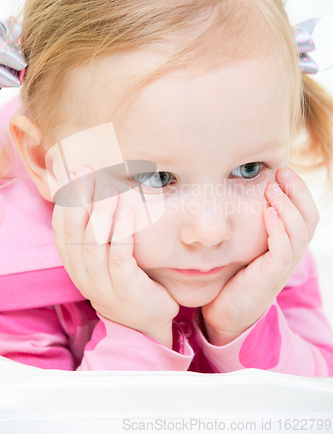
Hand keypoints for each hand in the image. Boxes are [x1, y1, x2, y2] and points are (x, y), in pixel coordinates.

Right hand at [51, 166, 178, 348]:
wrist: (146, 321)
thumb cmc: (127, 280)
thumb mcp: (105, 257)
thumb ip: (98, 233)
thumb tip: (99, 193)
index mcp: (75, 264)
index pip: (61, 229)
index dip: (65, 200)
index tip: (72, 174)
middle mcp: (82, 274)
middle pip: (74, 232)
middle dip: (78, 199)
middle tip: (87, 172)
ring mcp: (101, 284)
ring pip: (93, 244)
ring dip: (100, 214)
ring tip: (108, 190)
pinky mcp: (124, 289)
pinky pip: (119, 258)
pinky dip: (121, 234)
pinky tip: (127, 213)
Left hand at [201, 167, 319, 345]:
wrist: (227, 313)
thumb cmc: (234, 276)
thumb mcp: (245, 245)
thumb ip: (250, 224)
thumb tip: (238, 190)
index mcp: (287, 244)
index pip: (305, 213)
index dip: (298, 191)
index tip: (283, 170)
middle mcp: (290, 253)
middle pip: (309, 219)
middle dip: (297, 192)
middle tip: (282, 172)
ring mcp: (283, 266)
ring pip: (299, 232)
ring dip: (287, 207)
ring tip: (272, 188)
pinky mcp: (272, 277)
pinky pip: (283, 251)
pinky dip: (279, 230)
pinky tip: (269, 214)